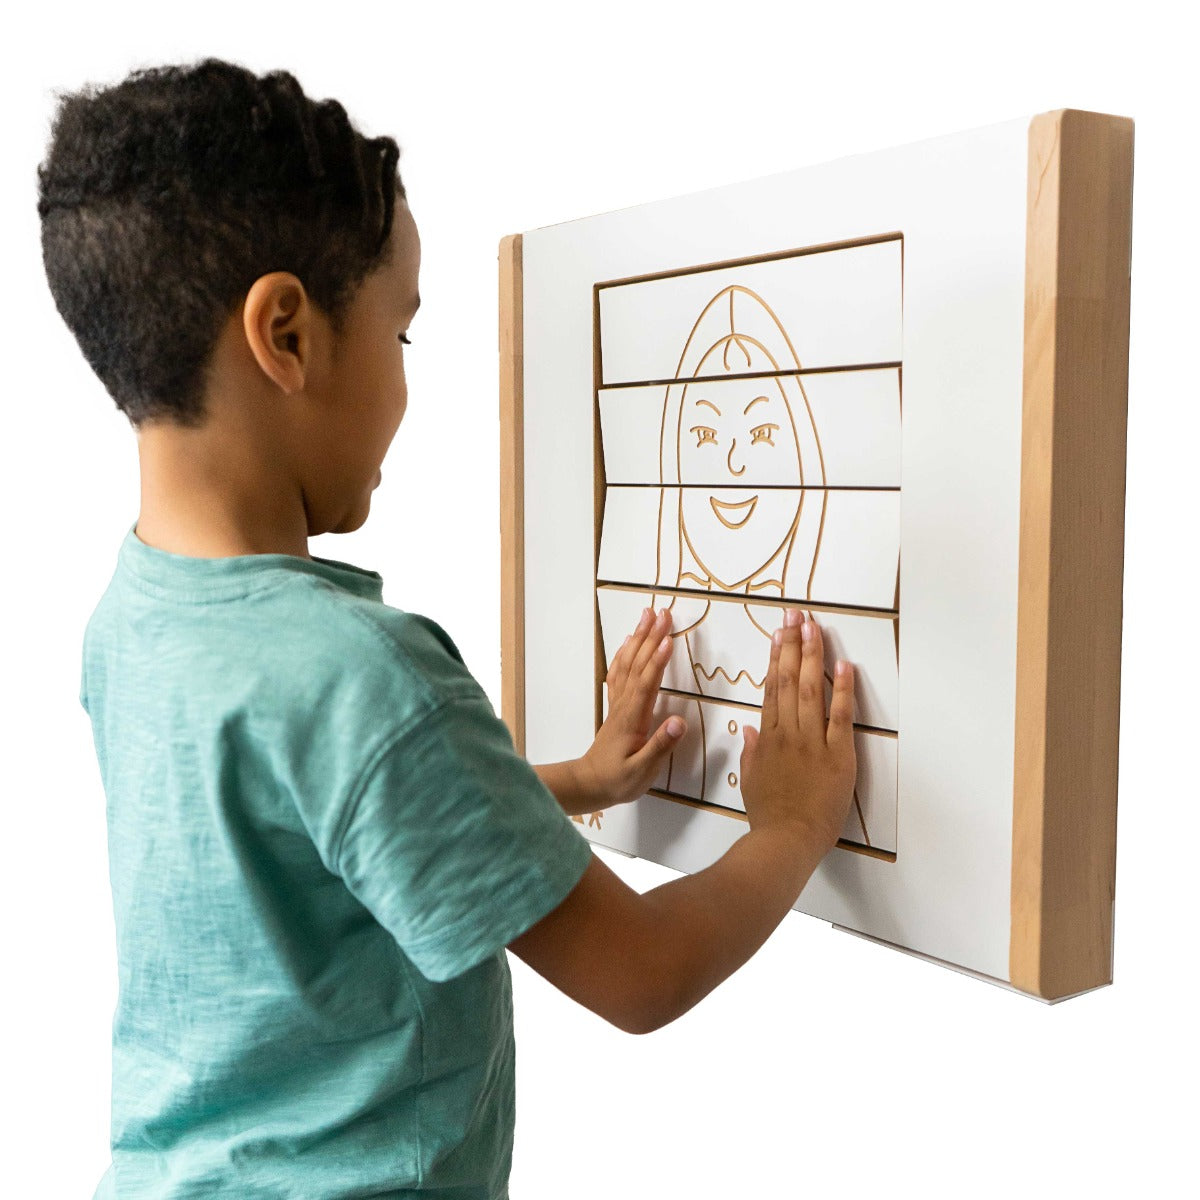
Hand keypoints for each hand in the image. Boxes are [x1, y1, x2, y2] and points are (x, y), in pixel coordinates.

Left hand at [576, 606, 687, 807]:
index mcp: (633, 718)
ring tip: (647, 615)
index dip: (658, 661)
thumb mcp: (642, 771)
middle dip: (651, 637)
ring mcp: (619, 703)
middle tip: (663, 612)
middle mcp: (624, 705)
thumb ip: (660, 746)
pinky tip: (629, 642)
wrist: (589, 783)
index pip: (647, 684)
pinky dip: (625, 653)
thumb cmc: (617, 780)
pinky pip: (620, 672)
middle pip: (638, 665)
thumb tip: (679, 722)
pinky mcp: (617, 706)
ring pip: (628, 663)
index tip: (668, 639)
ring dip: (638, 638)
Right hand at [737, 607, 856, 850]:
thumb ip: (751, 753)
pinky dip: (843, 689)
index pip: (771, 688)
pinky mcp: (837, 755)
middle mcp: (788, 732)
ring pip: (811, 690)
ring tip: (814, 627)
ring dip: (813, 655)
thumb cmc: (768, 815)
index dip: (776, 658)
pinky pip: (840, 716)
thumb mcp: (751, 781)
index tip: (779, 633)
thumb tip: (749, 730)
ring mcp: (812, 742)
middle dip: (793, 643)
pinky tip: (845, 664)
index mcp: (767, 738)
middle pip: (789, 680)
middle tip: (796, 614)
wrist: (786, 839)